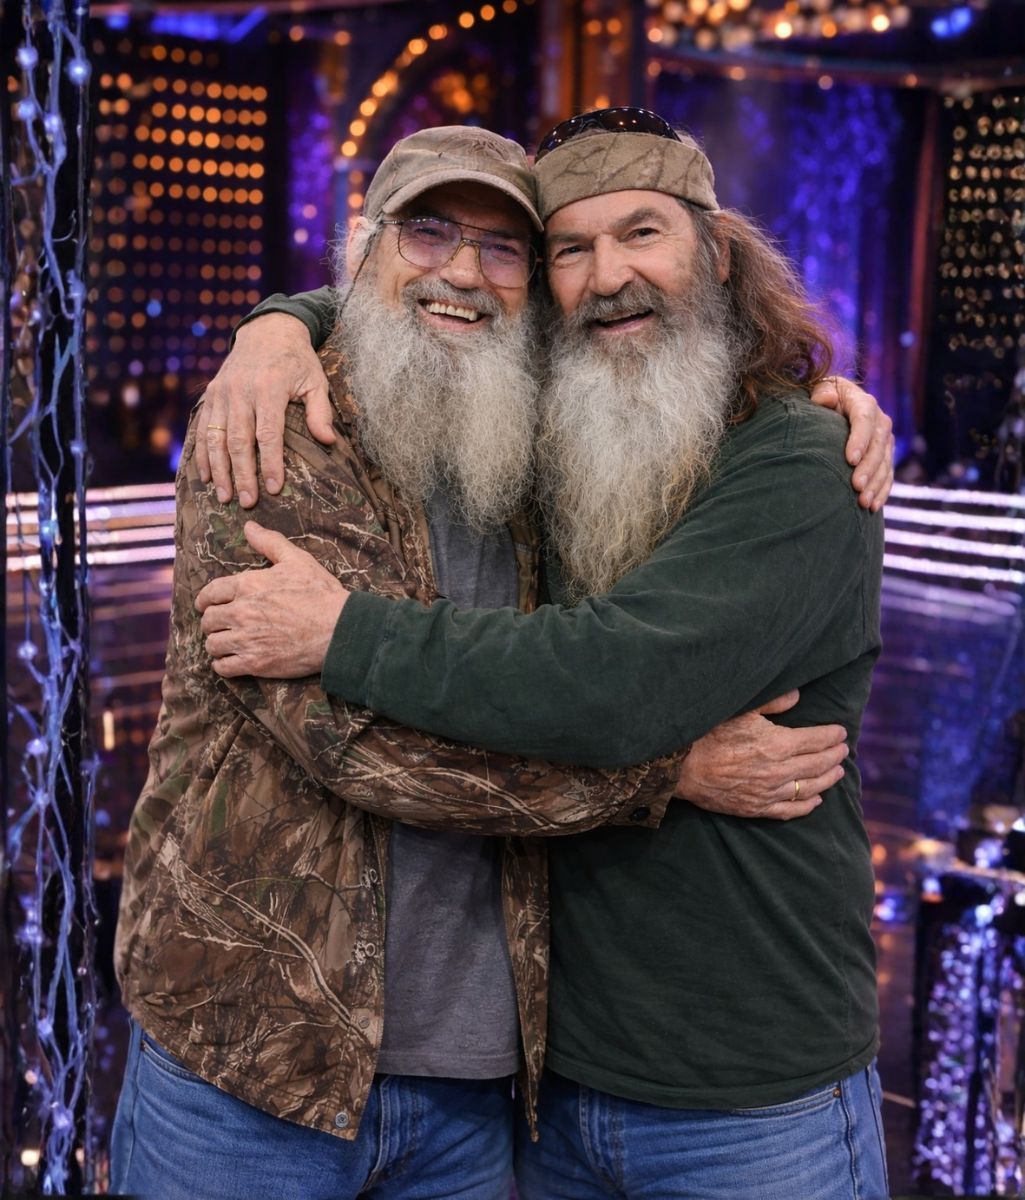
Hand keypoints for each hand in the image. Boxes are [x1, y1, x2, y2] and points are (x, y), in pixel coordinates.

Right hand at [196, 313, 335, 508]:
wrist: (267, 330)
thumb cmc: (296, 360)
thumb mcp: (315, 380)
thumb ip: (320, 411)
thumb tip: (328, 441)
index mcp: (269, 388)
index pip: (268, 433)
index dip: (270, 462)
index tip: (274, 488)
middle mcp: (241, 391)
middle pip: (239, 440)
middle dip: (242, 474)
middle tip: (247, 502)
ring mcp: (222, 393)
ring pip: (216, 437)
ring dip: (219, 470)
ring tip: (224, 497)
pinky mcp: (211, 394)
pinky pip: (203, 428)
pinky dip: (202, 453)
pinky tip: (207, 476)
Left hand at [196, 521, 348, 677]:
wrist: (338, 629)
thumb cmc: (320, 593)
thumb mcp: (297, 560)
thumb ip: (270, 543)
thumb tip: (249, 527)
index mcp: (247, 585)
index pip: (210, 593)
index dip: (204, 600)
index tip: (204, 606)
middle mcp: (241, 612)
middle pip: (208, 621)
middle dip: (211, 623)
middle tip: (219, 626)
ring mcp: (247, 639)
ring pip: (212, 645)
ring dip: (216, 644)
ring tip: (224, 644)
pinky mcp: (255, 663)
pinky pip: (224, 667)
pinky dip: (222, 665)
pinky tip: (228, 662)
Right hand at [675, 690, 847, 820]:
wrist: (681, 768)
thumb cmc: (708, 734)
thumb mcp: (739, 709)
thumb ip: (772, 702)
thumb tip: (797, 696)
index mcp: (777, 744)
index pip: (815, 740)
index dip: (831, 736)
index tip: (841, 732)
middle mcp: (778, 771)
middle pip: (817, 764)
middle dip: (834, 756)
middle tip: (844, 750)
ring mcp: (769, 792)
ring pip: (809, 788)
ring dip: (827, 779)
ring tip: (838, 772)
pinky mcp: (756, 808)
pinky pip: (789, 810)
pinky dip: (806, 805)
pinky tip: (816, 801)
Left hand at [809, 377, 893, 511]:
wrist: (838, 404)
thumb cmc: (823, 398)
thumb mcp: (820, 390)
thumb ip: (822, 394)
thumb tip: (825, 399)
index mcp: (863, 403)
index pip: (864, 420)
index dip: (859, 440)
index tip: (850, 460)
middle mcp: (879, 421)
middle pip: (878, 446)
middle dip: (868, 468)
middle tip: (856, 487)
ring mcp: (885, 439)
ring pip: (885, 463)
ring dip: (875, 484)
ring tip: (863, 502)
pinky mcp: (886, 456)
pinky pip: (888, 475)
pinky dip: (881, 491)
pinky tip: (872, 507)